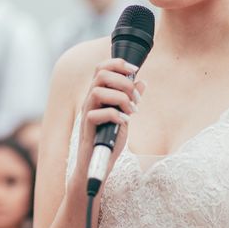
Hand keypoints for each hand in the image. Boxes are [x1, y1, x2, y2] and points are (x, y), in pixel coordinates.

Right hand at [74, 58, 144, 182]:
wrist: (97, 164)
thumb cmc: (109, 140)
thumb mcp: (124, 116)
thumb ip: (130, 99)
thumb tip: (141, 81)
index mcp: (98, 94)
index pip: (102, 68)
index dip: (117, 63)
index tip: (134, 69)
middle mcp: (90, 100)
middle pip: (100, 74)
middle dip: (123, 81)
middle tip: (136, 97)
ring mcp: (87, 113)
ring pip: (97, 91)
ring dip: (120, 98)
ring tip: (132, 111)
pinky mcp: (87, 128)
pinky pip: (96, 114)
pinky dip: (115, 115)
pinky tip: (125, 122)